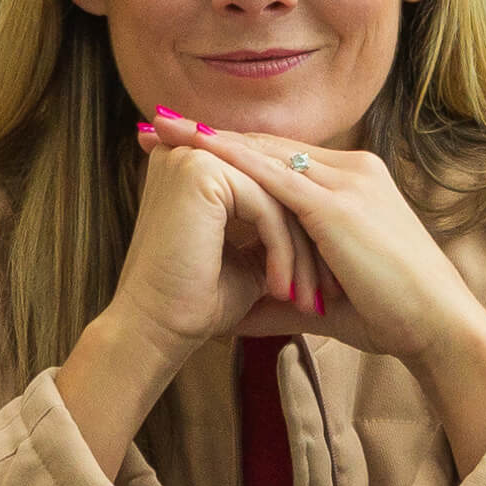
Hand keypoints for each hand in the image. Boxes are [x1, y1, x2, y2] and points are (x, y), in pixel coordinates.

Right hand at [107, 122, 327, 367]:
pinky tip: (283, 291)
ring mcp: (195, 158)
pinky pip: (267, 208)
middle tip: (330, 292)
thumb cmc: (196, 305)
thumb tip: (316, 234)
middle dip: (310, 246)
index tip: (329, 280)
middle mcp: (193, 154)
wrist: (155, 331)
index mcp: (199, 167)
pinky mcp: (201, 173)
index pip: (272, 190)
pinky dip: (283, 252)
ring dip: (301, 254)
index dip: (304, 235)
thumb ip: (273, 237)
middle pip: (279, 192)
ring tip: (309, 301)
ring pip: (279, 199)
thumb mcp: (247, 263)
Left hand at [137, 110, 485, 365]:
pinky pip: (274, 175)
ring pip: (266, 152)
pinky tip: (196, 148)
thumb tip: (234, 316)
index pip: (279, 158)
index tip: (182, 145)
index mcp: (353, 184)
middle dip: (208, 133)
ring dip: (208, 137)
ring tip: (160, 124)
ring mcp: (347, 182)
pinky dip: (231, 159)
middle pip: (266, 144)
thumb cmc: (391, 317)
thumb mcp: (324, 298)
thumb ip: (279, 297)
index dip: (230, 150)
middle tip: (156, 121)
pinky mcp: (338, 205)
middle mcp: (352, 171)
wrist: (440, 327)